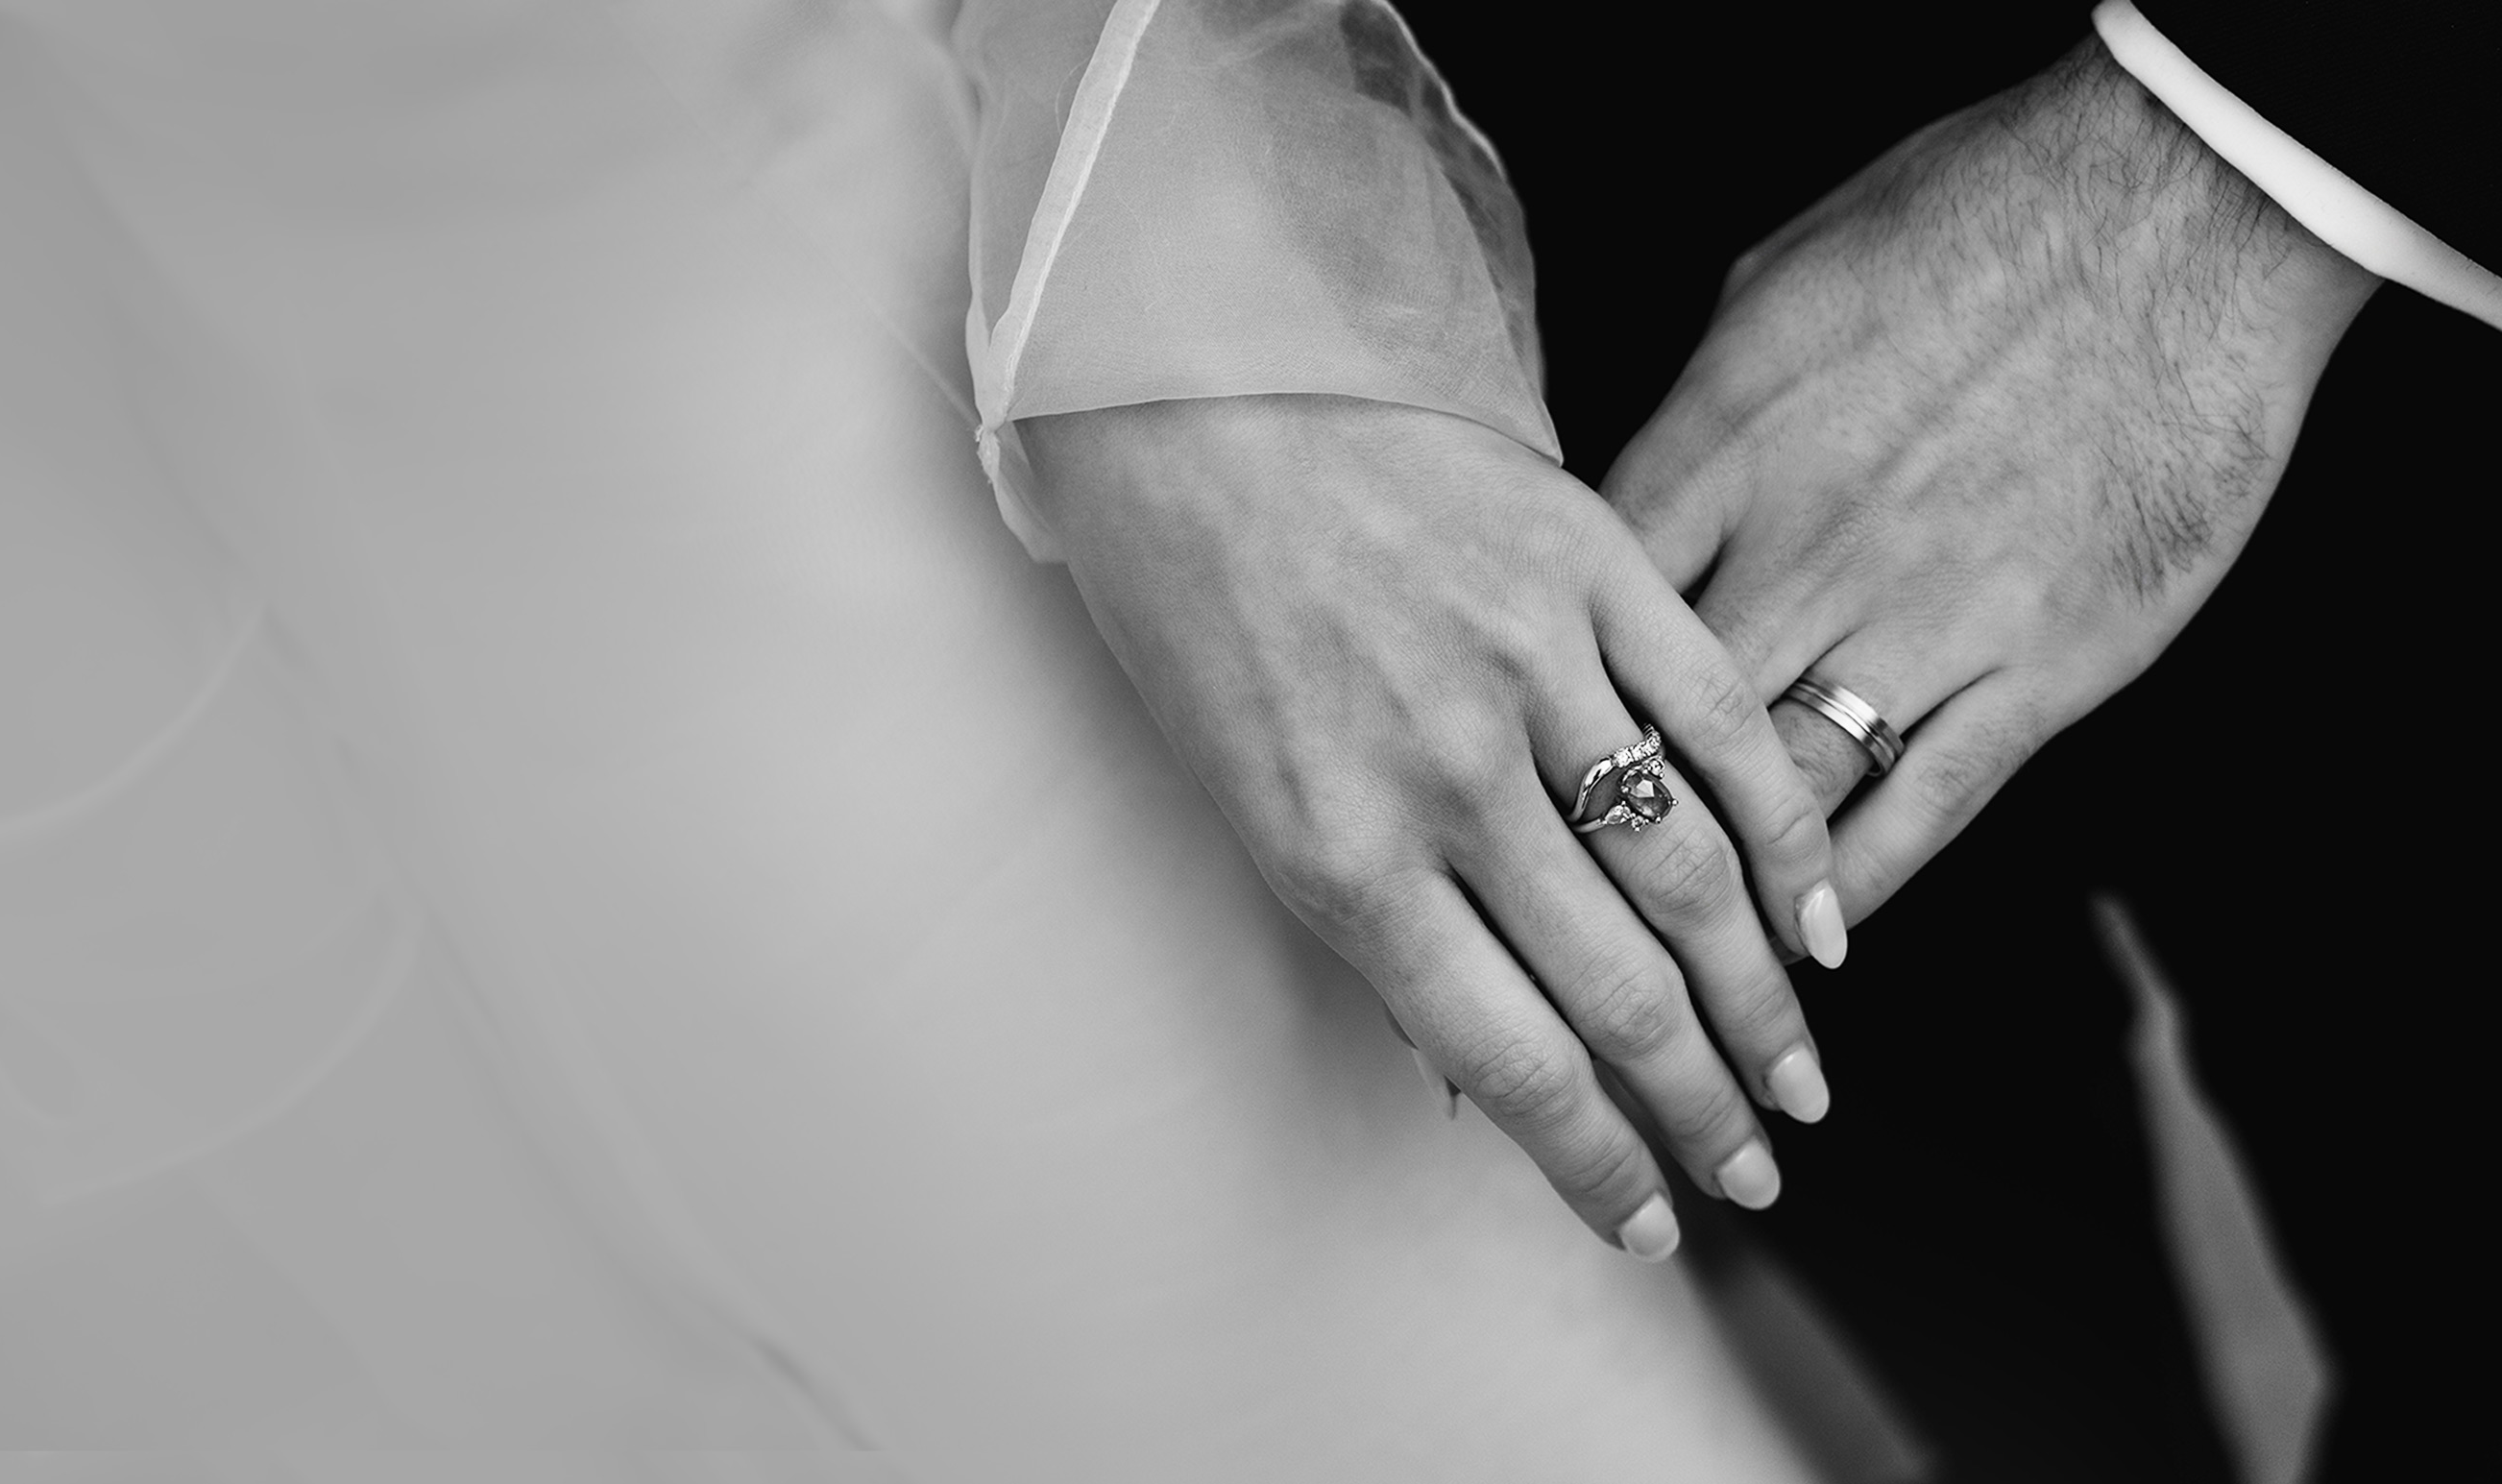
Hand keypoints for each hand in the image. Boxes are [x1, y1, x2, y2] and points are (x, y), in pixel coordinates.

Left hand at [1020, 394, 1841, 1256]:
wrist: (1183, 379)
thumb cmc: (1186, 590)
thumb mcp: (1236, 785)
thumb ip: (1364, 906)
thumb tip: (1468, 1033)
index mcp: (1339, 853)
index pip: (1512, 1057)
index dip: (1599, 1161)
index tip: (1653, 1219)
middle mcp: (1445, 779)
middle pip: (1622, 991)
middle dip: (1704, 1106)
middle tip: (1759, 1166)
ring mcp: (1531, 667)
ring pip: (1691, 874)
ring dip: (1764, 999)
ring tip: (1804, 1074)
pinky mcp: (1592, 566)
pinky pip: (1721, 721)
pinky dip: (1785, 830)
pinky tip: (1823, 912)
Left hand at [1603, 37, 2377, 922]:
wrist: (2174, 217)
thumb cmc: (1970, 218)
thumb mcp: (1774, 289)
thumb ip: (1695, 413)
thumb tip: (1627, 500)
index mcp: (1718, 446)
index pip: (1580, 616)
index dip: (1528, 707)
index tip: (1494, 779)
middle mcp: (1802, 547)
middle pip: (1658, 727)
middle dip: (1594, 833)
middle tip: (1544, 920)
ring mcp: (1922, 615)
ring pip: (1782, 793)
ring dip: (1719, 895)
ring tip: (1665, 974)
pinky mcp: (2041, 664)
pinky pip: (1927, 805)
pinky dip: (1858, 885)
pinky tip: (1811, 948)